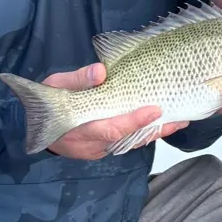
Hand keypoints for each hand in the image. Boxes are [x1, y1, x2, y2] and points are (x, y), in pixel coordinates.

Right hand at [44, 63, 186, 159]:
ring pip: (132, 143)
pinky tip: (167, 123)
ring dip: (157, 132)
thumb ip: (77, 80)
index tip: (154, 109)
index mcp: (78, 129)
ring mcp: (100, 150)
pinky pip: (130, 142)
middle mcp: (92, 145)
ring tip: (182, 119)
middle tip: (180, 118)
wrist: (38, 125)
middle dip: (155, 130)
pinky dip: (148, 133)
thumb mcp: (55, 86)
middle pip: (128, 140)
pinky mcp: (107, 148)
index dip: (133, 121)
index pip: (110, 129)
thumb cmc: (47, 102)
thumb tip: (101, 72)